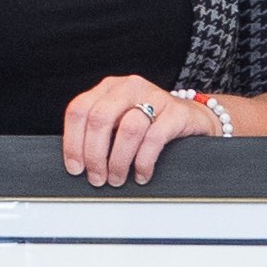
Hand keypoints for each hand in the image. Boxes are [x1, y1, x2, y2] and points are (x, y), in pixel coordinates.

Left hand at [58, 74, 213, 186]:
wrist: (194, 118)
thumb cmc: (150, 124)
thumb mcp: (119, 121)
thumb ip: (99, 133)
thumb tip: (78, 164)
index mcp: (109, 89)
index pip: (79, 110)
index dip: (73, 142)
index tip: (75, 167)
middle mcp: (129, 87)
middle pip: (99, 118)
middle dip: (94, 154)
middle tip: (97, 177)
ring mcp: (154, 96)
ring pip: (127, 129)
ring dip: (118, 161)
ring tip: (117, 178)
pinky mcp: (176, 112)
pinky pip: (154, 139)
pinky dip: (143, 162)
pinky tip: (141, 174)